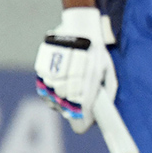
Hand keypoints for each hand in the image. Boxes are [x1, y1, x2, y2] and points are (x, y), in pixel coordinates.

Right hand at [35, 7, 115, 132]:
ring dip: (61, 101)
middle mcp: (69, 83)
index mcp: (89, 84)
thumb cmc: (97, 51)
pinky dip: (50, 93)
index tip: (86, 123)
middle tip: (79, 103)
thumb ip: (108, 91)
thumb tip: (103, 110)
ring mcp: (53, 78)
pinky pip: (44, 93)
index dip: (83, 123)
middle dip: (73, 110)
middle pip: (67, 110)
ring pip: (54, 102)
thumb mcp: (108, 70)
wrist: (78, 29)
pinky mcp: (42, 73)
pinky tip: (58, 86)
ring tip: (69, 90)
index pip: (81, 116)